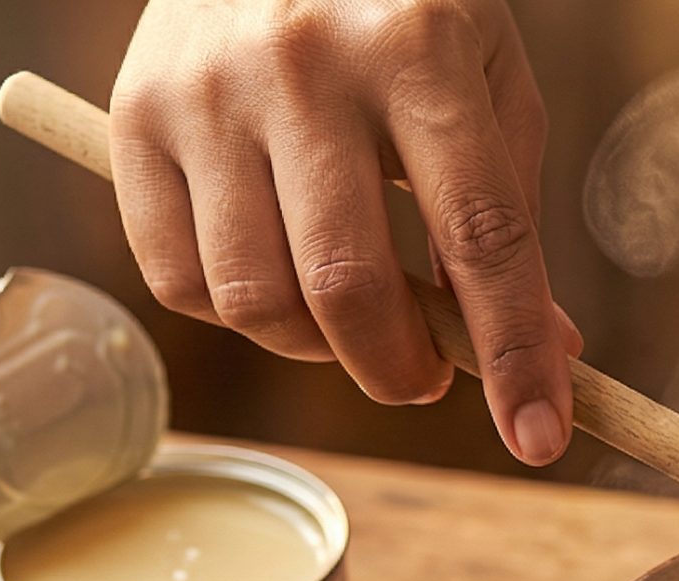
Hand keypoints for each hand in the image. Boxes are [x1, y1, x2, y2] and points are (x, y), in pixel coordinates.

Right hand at [111, 0, 580, 463]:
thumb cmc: (404, 8)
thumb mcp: (486, 81)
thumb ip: (511, 216)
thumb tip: (546, 358)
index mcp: (419, 48)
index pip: (480, 236)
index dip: (515, 353)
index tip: (541, 439)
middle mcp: (302, 65)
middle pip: (349, 286)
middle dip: (402, 371)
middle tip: (427, 376)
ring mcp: (205, 90)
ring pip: (255, 299)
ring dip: (318, 351)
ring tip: (353, 322)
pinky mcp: (132, 114)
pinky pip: (178, 278)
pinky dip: (238, 316)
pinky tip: (277, 280)